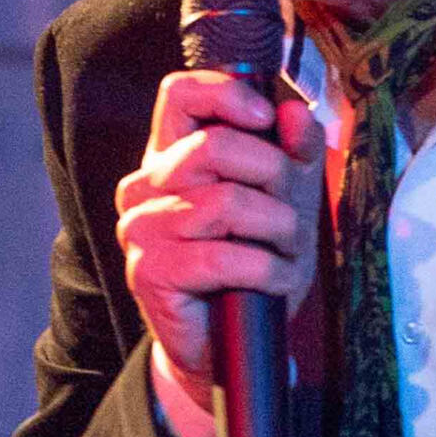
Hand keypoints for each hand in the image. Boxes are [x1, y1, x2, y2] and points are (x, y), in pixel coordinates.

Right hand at [116, 71, 323, 410]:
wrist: (229, 343)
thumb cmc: (253, 263)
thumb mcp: (287, 199)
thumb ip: (294, 151)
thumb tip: (295, 113)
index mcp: (171, 156)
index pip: (179, 94)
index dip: (225, 93)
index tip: (265, 117)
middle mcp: (145, 185)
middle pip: (215, 146)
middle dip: (274, 176)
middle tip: (292, 211)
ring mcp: (140, 229)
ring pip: (225, 202)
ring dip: (277, 229)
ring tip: (287, 252)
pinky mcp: (149, 272)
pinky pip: (222, 257)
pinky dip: (265, 270)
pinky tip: (274, 280)